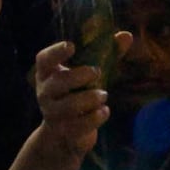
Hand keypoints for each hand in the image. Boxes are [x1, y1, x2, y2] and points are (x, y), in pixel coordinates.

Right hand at [24, 35, 104, 158]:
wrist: (64, 133)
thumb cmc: (77, 94)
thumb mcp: (88, 74)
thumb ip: (107, 54)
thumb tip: (126, 35)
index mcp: (48, 74)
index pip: (44, 60)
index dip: (56, 52)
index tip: (72, 46)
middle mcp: (45, 93)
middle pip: (58, 82)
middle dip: (79, 76)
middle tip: (97, 72)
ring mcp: (52, 114)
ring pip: (69, 106)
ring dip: (90, 98)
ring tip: (104, 95)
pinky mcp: (64, 131)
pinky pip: (79, 125)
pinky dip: (95, 117)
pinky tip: (104, 111)